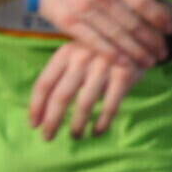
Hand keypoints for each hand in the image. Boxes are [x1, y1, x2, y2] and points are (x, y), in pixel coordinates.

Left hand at [28, 39, 144, 139]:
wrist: (137, 33)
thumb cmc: (101, 48)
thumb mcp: (77, 51)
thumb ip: (62, 72)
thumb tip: (43, 107)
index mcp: (65, 53)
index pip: (44, 83)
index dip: (36, 107)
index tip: (34, 124)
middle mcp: (81, 59)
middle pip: (60, 96)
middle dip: (52, 121)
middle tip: (47, 137)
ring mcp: (104, 67)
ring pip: (84, 104)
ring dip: (77, 125)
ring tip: (75, 136)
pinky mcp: (125, 75)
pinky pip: (110, 105)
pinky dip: (102, 122)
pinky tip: (97, 132)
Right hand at [37, 0, 171, 66]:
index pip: (142, 1)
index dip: (159, 17)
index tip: (171, 29)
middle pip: (132, 22)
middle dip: (151, 40)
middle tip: (165, 52)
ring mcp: (83, 10)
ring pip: (116, 35)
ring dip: (136, 51)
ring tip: (151, 62)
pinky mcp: (67, 22)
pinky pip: (94, 41)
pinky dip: (111, 54)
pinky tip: (125, 64)